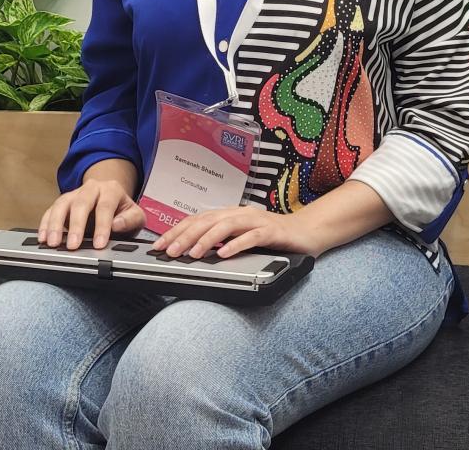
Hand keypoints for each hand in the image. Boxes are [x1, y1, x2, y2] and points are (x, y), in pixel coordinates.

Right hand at [37, 178, 144, 250]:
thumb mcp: (135, 215)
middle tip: (73, 245)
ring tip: (53, 243)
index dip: (102, 226)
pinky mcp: (62, 203)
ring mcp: (74, 194)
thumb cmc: (122, 211)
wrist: (111, 199)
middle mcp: (91, 188)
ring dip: (56, 224)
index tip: (99, 244)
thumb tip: (116, 224)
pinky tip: (43, 237)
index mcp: (111, 189)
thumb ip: (130, 220)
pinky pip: (51, 210)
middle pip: (81, 203)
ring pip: (62, 204)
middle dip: (76, 225)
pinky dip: (45, 224)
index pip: (105, 206)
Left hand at [152, 205, 321, 259]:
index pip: (198, 220)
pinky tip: (224, 254)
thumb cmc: (273, 237)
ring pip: (226, 226)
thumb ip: (221, 241)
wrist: (308, 232)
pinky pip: (252, 237)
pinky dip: (236, 245)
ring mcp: (257, 221)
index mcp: (231, 215)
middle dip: (186, 236)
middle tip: (170, 252)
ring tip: (193, 253)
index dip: (177, 231)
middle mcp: (241, 214)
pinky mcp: (272, 232)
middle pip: (208, 221)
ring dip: (207, 239)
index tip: (159, 246)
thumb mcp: (241, 238)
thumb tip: (192, 251)